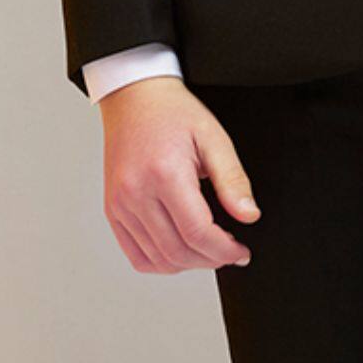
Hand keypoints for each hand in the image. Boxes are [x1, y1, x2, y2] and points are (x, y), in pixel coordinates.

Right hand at [98, 77, 261, 273]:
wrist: (134, 97)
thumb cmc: (173, 112)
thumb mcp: (213, 138)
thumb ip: (233, 180)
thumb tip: (249, 215)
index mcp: (164, 174)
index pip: (197, 232)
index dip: (225, 249)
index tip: (241, 250)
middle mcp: (135, 192)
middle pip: (177, 251)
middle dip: (211, 260)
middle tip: (230, 253)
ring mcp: (120, 204)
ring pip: (157, 259)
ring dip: (188, 264)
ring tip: (208, 251)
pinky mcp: (113, 210)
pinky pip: (136, 255)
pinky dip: (161, 262)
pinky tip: (181, 250)